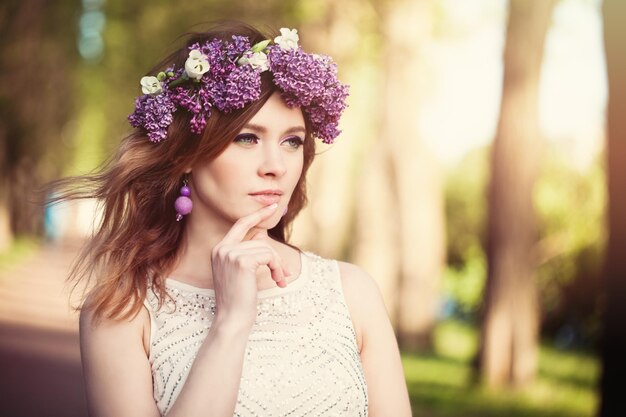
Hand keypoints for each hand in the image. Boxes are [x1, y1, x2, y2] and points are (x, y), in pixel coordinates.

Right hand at [210, 203, 289, 330]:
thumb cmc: (239, 299)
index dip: (257, 214)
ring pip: (266, 249)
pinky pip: (269, 256)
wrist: (232, 319)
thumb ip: (250, 250)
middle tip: (284, 274)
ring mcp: (230, 253)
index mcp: (219, 249)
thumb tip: (260, 234)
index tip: (272, 206)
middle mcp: (222, 248)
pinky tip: (277, 281)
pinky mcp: (241, 261)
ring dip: (278, 266)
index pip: (240, 224)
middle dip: (275, 257)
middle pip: (259, 241)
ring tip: (280, 280)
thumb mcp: (243, 272)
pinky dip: (278, 268)